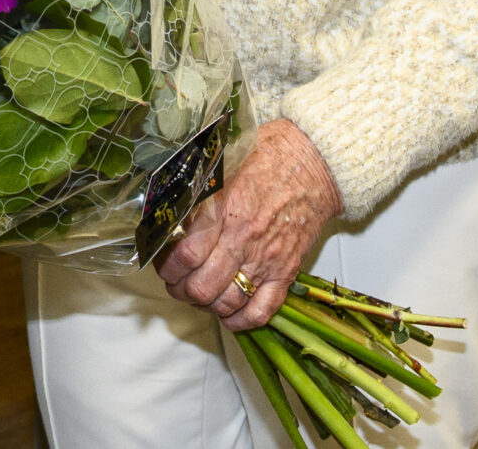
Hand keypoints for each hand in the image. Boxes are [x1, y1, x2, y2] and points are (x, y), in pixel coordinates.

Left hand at [156, 119, 341, 331]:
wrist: (315, 163)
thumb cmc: (269, 156)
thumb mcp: (223, 164)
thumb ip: (196, 192)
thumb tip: (167, 211)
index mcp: (226, 211)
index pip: (185, 256)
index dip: (166, 266)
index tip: (162, 263)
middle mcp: (246, 240)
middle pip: (202, 287)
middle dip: (180, 290)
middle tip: (176, 282)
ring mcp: (268, 260)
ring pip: (227, 303)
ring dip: (206, 305)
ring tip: (198, 294)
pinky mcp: (287, 271)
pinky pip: (263, 311)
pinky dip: (241, 321)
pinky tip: (228, 314)